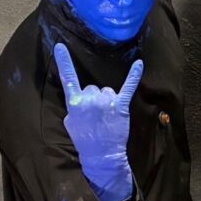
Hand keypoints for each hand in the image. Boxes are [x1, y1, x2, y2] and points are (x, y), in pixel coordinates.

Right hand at [54, 42, 142, 200]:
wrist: (102, 154)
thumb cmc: (84, 139)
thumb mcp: (71, 122)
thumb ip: (75, 107)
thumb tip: (81, 99)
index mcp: (75, 102)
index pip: (68, 78)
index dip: (64, 61)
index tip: (60, 46)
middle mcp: (90, 98)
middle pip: (93, 87)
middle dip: (94, 98)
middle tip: (96, 115)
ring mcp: (107, 101)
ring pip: (107, 91)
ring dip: (107, 100)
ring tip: (106, 116)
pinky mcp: (121, 105)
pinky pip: (128, 86)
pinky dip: (134, 75)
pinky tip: (139, 64)